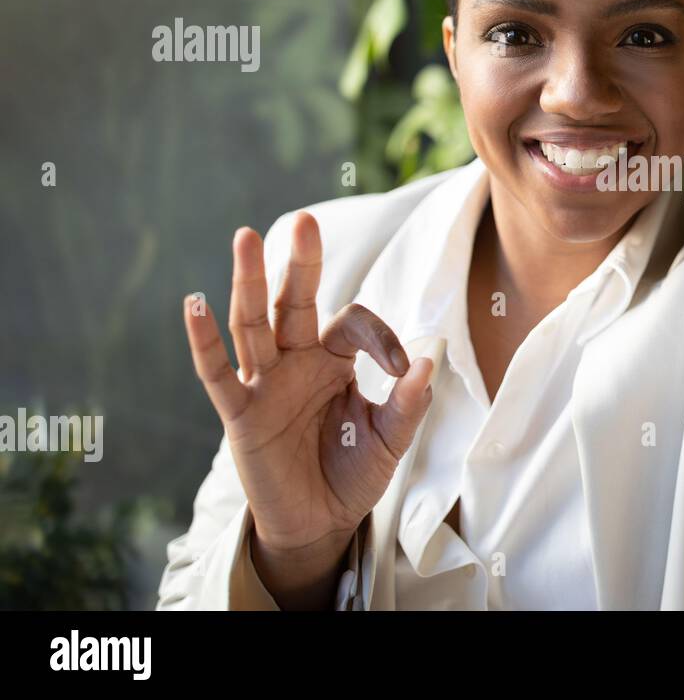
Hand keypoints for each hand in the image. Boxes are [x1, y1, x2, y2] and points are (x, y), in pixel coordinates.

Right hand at [182, 211, 433, 601]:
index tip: (401, 367)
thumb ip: (408, 403)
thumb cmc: (354, 472)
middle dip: (300, 263)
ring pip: (253, 324)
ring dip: (248, 282)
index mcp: (334, 359)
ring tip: (246, 237)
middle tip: (307, 222)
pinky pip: (216, 374)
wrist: (321, 523)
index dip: (380, 336)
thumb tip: (426, 362)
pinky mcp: (240, 415)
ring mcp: (264, 384)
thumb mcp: (392, 439)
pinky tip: (194, 304)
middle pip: (294, 301)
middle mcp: (296, 361)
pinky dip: (203, 341)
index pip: (352, 322)